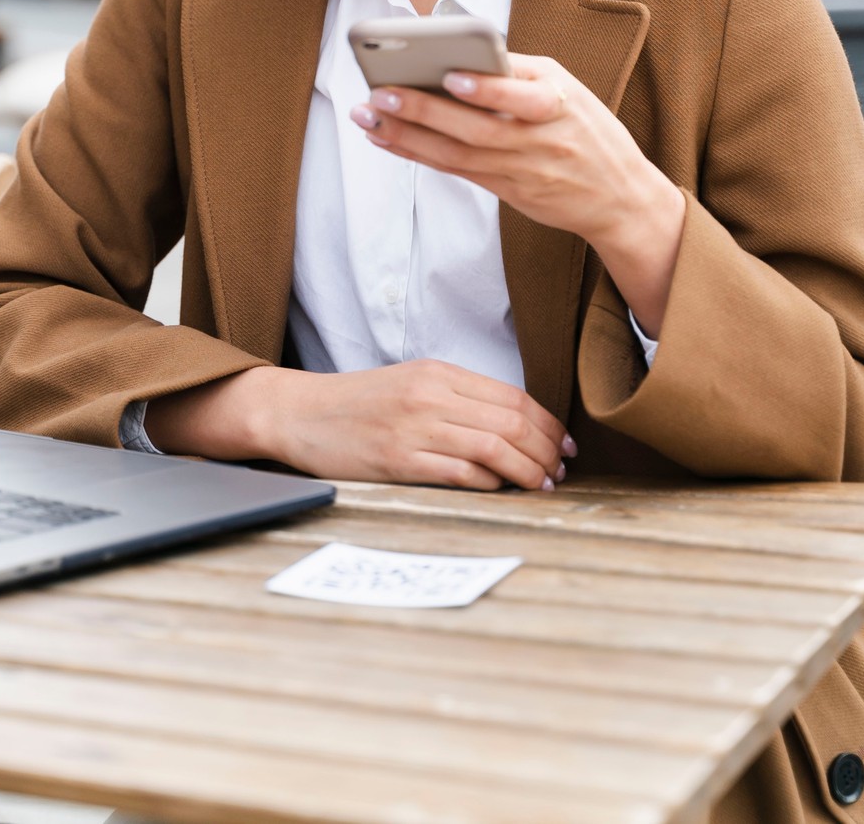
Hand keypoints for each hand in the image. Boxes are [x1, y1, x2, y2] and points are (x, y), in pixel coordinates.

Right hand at [145, 360, 573, 490]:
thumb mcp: (411, 384)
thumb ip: (456, 398)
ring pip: (493, 447)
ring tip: (542, 486)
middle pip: (511, 421)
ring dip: (527, 470)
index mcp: (438, 372)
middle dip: (546, 451)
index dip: (548, 424)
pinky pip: (459, 472)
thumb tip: (513, 427)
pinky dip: (489, 483)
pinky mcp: (397, 459)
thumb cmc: (358, 403)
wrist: (299, 412)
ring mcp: (414, 427)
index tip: (565, 446)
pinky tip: (501, 491)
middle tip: (560, 472)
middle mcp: (431, 395)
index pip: (513, 397)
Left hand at [351, 54, 685, 337]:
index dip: (486, 89)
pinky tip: (387, 138)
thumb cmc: (588, 130)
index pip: (521, 95)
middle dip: (424, 110)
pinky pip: (456, 170)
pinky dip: (418, 153)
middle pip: (475, 127)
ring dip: (407, 135)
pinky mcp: (508, 190)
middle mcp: (539, 138)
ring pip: (456, 153)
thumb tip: (462, 55)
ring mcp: (521, 169)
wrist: (620, 197)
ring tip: (369, 116)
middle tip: (381, 93)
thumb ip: (521, 75)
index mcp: (559, 101)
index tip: (451, 75)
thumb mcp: (570, 90)